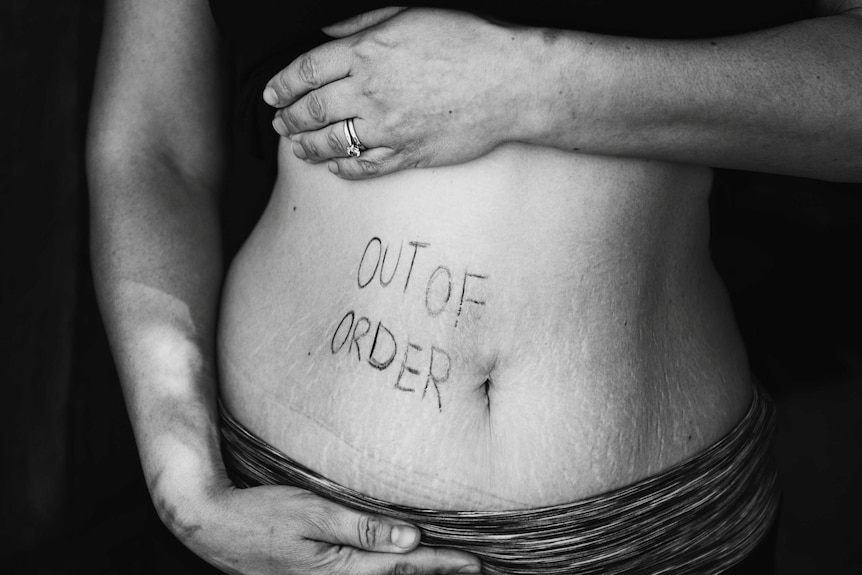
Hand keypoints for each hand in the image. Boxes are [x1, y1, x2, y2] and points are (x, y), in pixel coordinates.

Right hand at [157, 479, 481, 573]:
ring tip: (452, 569)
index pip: (404, 566)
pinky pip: (367, 574)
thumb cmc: (261, 516)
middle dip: (439, 574)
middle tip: (481, 570)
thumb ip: (360, 527)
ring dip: (420, 574)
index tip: (476, 563)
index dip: (442, 564)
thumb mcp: (310, 514)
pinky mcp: (320, 573)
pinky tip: (405, 562)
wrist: (215, 528)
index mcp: (341, 568)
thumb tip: (409, 537)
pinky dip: (394, 571)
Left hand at [264, 8, 530, 178]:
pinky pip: (364, 167)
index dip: (281, 85)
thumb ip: (363, 23)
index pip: (306, 71)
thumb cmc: (468, 42)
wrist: (510, 82)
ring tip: (297, 147)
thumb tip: (327, 34)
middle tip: (279, 123)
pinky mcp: (408, 154)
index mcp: (367, 52)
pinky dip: (342, 169)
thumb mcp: (411, 15)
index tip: (272, 94)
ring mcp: (388, 127)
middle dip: (287, 118)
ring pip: (331, 143)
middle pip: (311, 110)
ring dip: (306, 147)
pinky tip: (333, 167)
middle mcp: (370, 91)